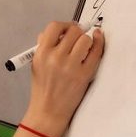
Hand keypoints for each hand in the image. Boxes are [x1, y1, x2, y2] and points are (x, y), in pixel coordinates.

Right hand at [24, 21, 105, 135]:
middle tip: (77, 38)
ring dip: (86, 40)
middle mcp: (56, 57)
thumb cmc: (43, 88)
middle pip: (73, 31)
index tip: (68, 29)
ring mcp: (71, 66)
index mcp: (41, 53)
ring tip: (83, 48)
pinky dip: (99, 43)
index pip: (54, 27)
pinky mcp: (84, 74)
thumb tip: (57, 32)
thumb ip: (44, 46)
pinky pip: (96, 52)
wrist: (48, 111)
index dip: (64, 25)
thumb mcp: (36, 64)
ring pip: (86, 39)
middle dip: (76, 32)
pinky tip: (98, 40)